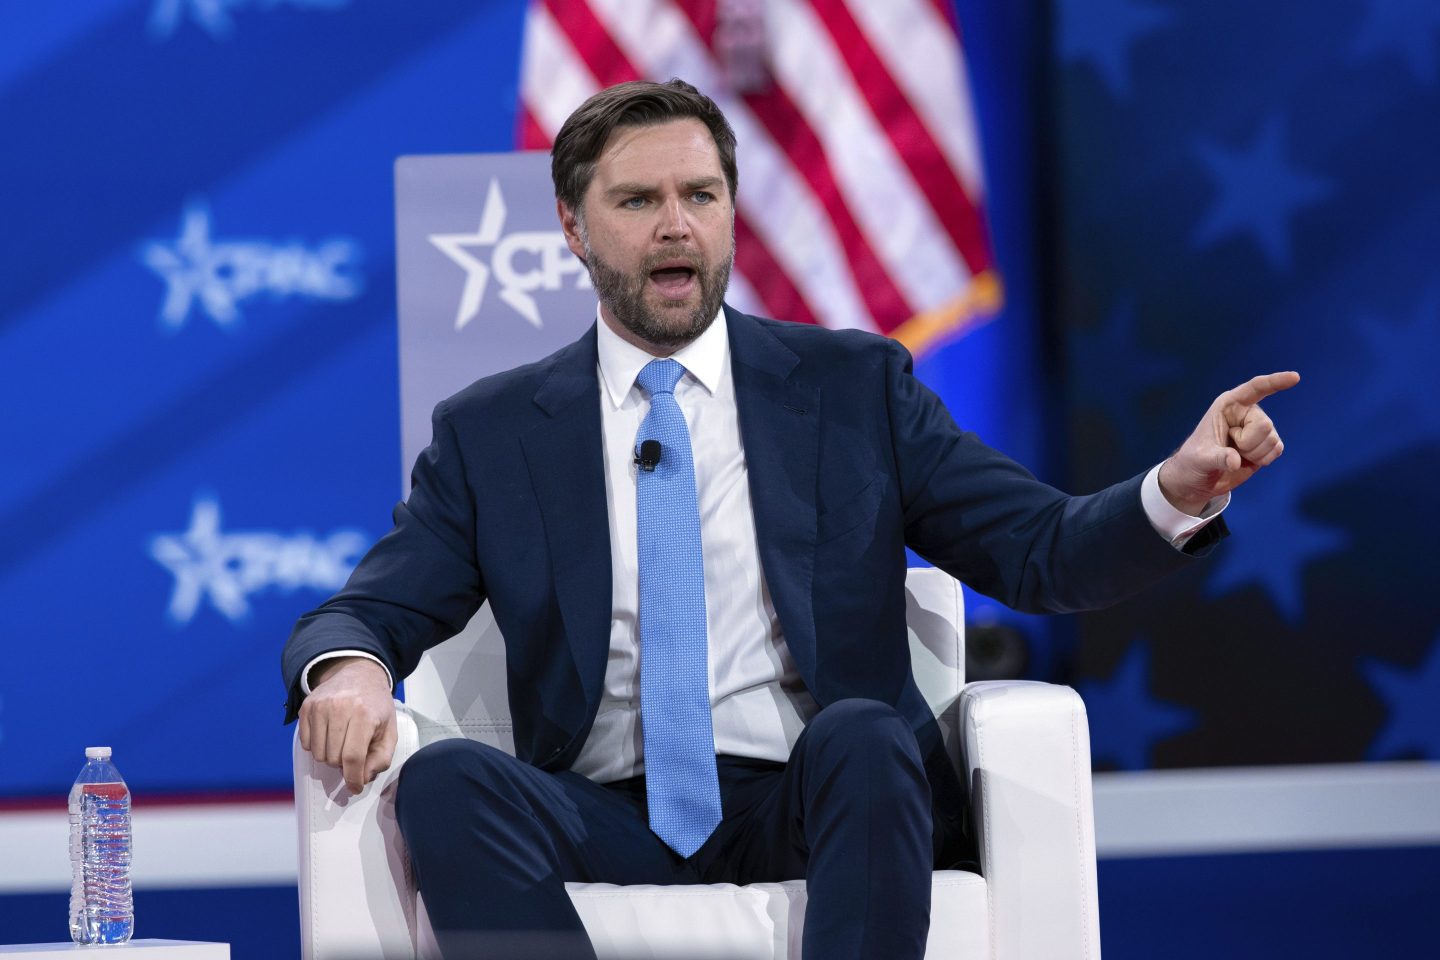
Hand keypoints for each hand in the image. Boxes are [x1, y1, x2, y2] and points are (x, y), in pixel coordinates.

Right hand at [298, 657, 396, 794]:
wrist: (359, 674)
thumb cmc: (375, 704)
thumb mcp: (389, 729)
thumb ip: (381, 758)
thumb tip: (363, 777)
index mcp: (364, 714)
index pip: (353, 757)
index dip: (353, 778)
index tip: (354, 787)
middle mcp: (340, 708)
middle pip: (333, 758)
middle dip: (344, 763)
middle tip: (353, 751)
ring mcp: (320, 706)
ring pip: (318, 754)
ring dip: (330, 756)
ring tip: (342, 742)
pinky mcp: (306, 707)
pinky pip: (306, 743)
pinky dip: (318, 746)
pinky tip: (330, 734)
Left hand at [1159, 371, 1299, 515]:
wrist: (1198, 479)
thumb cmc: (1193, 462)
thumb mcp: (1200, 459)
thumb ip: (1218, 458)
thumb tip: (1235, 461)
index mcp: (1228, 405)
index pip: (1255, 388)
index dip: (1275, 382)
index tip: (1295, 377)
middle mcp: (1246, 412)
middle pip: (1264, 424)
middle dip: (1248, 443)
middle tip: (1229, 446)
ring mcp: (1258, 428)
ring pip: (1272, 439)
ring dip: (1254, 454)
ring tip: (1235, 454)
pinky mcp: (1266, 444)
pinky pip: (1277, 450)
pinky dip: (1263, 459)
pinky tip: (1247, 460)